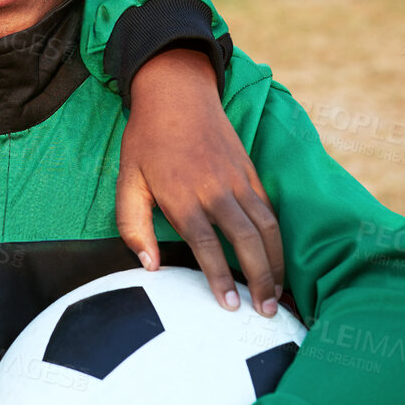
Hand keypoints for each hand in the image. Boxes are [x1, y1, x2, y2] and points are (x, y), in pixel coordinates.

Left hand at [119, 47, 284, 314]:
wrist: (176, 92)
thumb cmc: (146, 141)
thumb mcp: (126, 181)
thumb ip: (133, 225)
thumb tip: (149, 266)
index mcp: (183, 196)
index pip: (207, 246)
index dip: (220, 279)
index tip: (229, 307)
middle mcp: (216, 189)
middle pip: (247, 240)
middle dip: (260, 279)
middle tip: (265, 311)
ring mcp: (238, 179)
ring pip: (267, 227)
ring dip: (276, 263)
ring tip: (277, 295)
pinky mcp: (250, 171)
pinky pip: (270, 209)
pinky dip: (277, 238)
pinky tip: (276, 259)